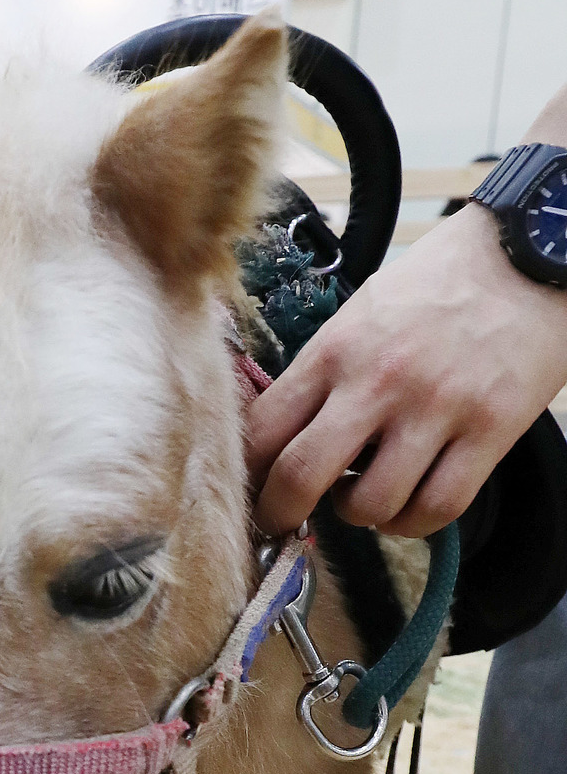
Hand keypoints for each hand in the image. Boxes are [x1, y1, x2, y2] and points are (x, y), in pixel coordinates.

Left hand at [246, 200, 566, 536]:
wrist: (530, 252)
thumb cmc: (439, 286)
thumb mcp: (361, 313)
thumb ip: (320, 373)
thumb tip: (275, 438)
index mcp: (336, 349)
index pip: (262, 428)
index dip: (243, 474)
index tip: (245, 490)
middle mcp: (379, 380)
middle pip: (300, 476)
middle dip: (279, 514)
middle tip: (283, 522)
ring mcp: (436, 407)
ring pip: (371, 505)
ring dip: (358, 515)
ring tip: (364, 494)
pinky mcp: (490, 429)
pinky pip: (438, 508)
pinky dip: (414, 521)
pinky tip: (409, 503)